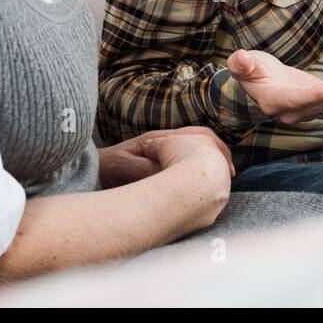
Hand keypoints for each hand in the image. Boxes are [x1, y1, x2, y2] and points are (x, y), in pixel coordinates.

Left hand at [99, 126, 234, 189]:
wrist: (90, 171)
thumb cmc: (105, 167)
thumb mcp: (123, 166)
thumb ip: (145, 168)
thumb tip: (168, 172)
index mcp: (158, 139)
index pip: (197, 134)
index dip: (215, 147)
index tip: (227, 165)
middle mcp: (163, 144)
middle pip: (202, 141)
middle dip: (220, 155)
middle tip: (232, 173)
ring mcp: (162, 155)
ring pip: (195, 155)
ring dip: (211, 165)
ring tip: (224, 179)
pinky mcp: (159, 167)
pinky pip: (186, 168)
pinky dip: (199, 175)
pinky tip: (204, 188)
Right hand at [227, 50, 322, 125]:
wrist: (263, 78)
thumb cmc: (251, 69)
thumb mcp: (242, 63)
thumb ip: (240, 64)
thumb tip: (242, 58)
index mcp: (272, 101)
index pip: (292, 101)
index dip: (309, 97)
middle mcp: (290, 110)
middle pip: (314, 106)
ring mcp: (306, 108)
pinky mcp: (317, 101)